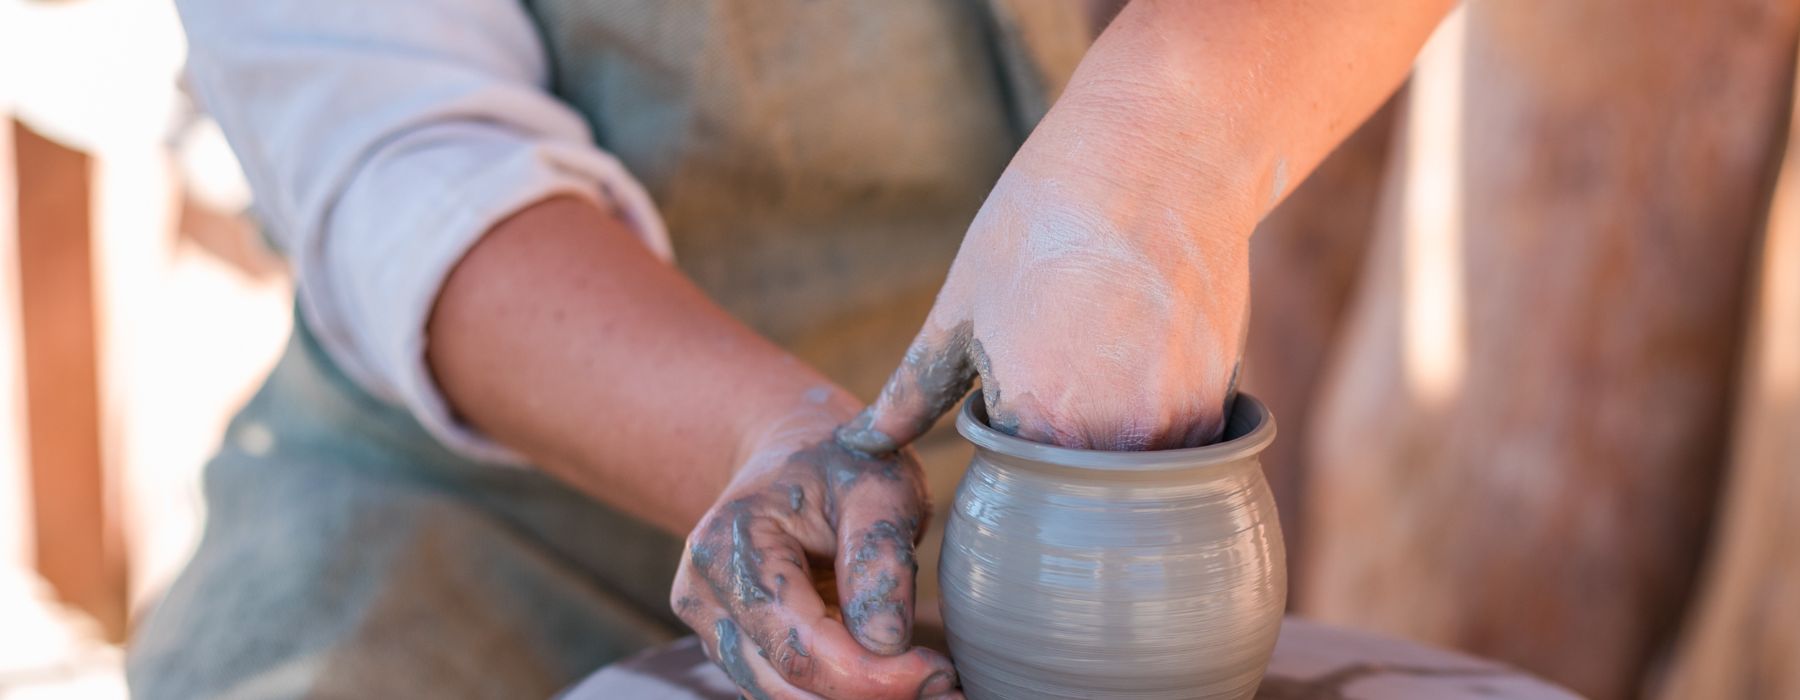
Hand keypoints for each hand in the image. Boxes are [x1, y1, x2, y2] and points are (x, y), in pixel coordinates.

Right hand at [671, 399, 960, 699]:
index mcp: (728, 546)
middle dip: (870, 693)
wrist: (792, 456)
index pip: (798, 641)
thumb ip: (879, 556)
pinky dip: (841, 690)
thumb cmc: (837, 464)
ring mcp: (713, 628)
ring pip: (782, 697)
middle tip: (947, 688)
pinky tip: (894, 678)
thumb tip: (886, 643)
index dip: (870, 675)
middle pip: (786, 682)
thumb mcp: (875, 485)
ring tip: (928, 683)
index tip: (938, 673)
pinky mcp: (737, 649)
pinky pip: (786, 690)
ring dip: (856, 699)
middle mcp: (704, 595)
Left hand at [838, 93, 1253, 452]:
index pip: (1010, 480)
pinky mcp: (1218, 404)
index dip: (1006, 429)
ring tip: (1106, 340)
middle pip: (1073, 487)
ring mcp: (1174, 428)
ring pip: (1129, 469)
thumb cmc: (1043, 222)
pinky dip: (1157, 411)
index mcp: (1035, 428)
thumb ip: (911, 391)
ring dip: (1113, 430)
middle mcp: (1111, 446)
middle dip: (1059, 438)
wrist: (1157, 158)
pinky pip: (1178, 443)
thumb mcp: (960, 305)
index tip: (1017, 370)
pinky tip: (1146, 342)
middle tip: (1065, 348)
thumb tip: (861, 442)